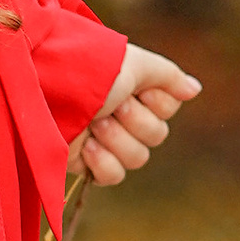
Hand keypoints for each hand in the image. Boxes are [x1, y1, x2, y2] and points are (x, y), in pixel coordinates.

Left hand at [81, 42, 198, 186]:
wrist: (44, 88)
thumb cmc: (88, 70)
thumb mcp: (132, 63)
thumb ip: (166, 75)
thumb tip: (195, 90)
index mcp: (134, 89)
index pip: (168, 109)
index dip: (155, 102)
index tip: (133, 88)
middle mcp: (122, 115)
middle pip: (156, 136)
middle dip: (133, 120)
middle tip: (110, 106)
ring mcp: (104, 141)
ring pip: (137, 158)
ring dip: (115, 139)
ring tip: (93, 123)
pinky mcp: (85, 163)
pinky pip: (113, 176)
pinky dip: (101, 162)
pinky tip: (85, 146)